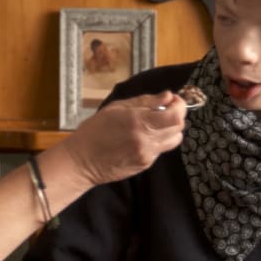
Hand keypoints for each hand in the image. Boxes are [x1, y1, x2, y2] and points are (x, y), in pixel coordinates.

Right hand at [61, 91, 187, 186]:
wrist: (82, 161)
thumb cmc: (94, 131)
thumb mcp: (116, 108)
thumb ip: (144, 101)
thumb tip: (167, 96)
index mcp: (138, 122)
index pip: (175, 116)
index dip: (179, 105)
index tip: (172, 100)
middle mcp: (146, 140)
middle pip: (179, 128)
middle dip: (176, 116)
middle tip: (165, 109)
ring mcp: (147, 155)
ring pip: (174, 140)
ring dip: (170, 129)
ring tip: (155, 124)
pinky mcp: (145, 164)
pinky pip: (161, 149)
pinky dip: (158, 140)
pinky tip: (143, 137)